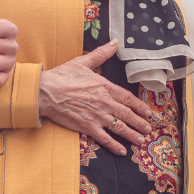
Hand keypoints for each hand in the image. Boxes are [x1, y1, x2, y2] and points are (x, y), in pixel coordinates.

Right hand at [38, 39, 152, 155]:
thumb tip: (114, 42)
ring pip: (120, 128)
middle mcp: (105, 102)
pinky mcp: (87, 126)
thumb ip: (101, 54)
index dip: (140, 106)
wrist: (45, 92)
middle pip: (127, 115)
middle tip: (148, 129)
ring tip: (141, 140)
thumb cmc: (62, 76)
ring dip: (132, 135)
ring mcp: (97, 116)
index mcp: (105, 87)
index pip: (128, 98)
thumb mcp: (83, 62)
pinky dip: (114, 145)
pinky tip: (122, 151)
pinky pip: (104, 138)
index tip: (148, 112)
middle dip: (140, 123)